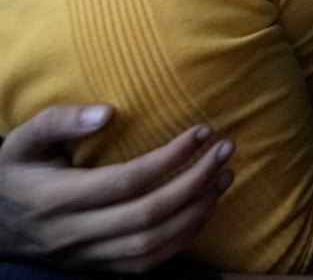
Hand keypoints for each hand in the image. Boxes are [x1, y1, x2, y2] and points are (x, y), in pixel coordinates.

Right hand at [0, 104, 234, 271]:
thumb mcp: (24, 141)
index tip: (202, 132)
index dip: (170, 157)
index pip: (126, 181)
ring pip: (153, 243)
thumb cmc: (16, 173)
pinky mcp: (98, 267)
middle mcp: (72, 233)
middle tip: (226, 150)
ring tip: (223, 176)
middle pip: (148, 214)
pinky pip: (148, 262)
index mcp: (56, 198)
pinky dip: (183, 238)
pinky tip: (205, 208)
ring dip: (197, 211)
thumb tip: (107, 113)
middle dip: (196, 181)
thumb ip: (59, 121)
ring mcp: (86, 255)